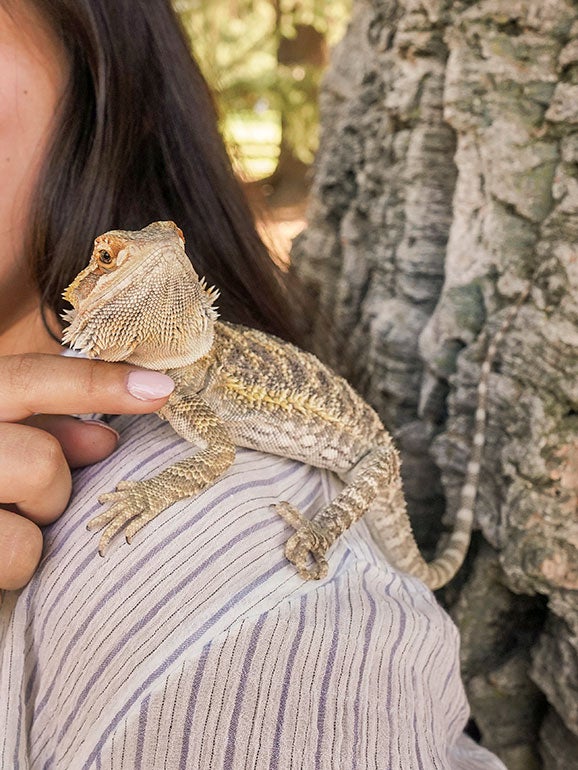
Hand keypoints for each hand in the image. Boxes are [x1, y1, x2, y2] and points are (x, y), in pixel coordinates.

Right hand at [0, 354, 174, 589]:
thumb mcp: (0, 444)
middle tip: (31, 498)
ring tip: (6, 523)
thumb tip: (105, 440)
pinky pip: (18, 555)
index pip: (30, 379)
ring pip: (33, 505)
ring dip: (36, 522)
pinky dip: (20, 562)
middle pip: (41, 460)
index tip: (160, 390)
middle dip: (53, 486)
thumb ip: (46, 432)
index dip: (98, 383)